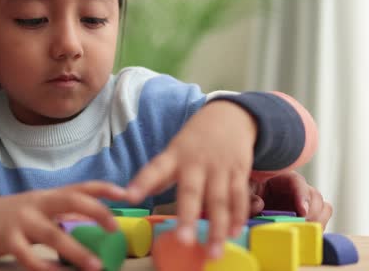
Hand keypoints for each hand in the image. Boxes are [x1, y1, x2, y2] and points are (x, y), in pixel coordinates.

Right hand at [0, 181, 125, 270]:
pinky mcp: (8, 239)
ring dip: (75, 251)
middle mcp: (40, 203)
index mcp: (52, 195)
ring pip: (52, 234)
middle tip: (114, 228)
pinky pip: (28, 255)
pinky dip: (44, 266)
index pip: (82, 187)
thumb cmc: (21, 214)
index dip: (103, 188)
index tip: (125, 194)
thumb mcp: (45, 208)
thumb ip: (68, 214)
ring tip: (95, 266)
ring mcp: (23, 220)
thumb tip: (99, 223)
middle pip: (70, 201)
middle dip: (95, 212)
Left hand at [126, 101, 256, 257]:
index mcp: (175, 156)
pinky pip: (239, 197)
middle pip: (192, 192)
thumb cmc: (195, 140)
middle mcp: (197, 163)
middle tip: (184, 241)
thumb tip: (133, 195)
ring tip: (213, 252)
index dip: (142, 182)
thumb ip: (158, 174)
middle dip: (188, 217)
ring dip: (218, 227)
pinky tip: (234, 234)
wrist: (230, 116)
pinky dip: (238, 217)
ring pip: (220, 200)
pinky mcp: (239, 171)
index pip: (155, 169)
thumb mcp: (174, 150)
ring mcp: (220, 168)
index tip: (129, 196)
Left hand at [249, 171, 332, 228]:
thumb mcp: (245, 189)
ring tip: (305, 232)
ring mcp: (302, 204)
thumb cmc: (247, 190)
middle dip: (312, 212)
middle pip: (315, 196)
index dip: (303, 196)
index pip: (298, 182)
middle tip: (302, 225)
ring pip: (322, 209)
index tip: (302, 211)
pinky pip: (319, 222)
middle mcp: (296, 190)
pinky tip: (305, 236)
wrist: (245, 203)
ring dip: (317, 221)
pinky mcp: (304, 218)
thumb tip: (259, 205)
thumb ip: (249, 196)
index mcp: (281, 178)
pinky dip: (316, 230)